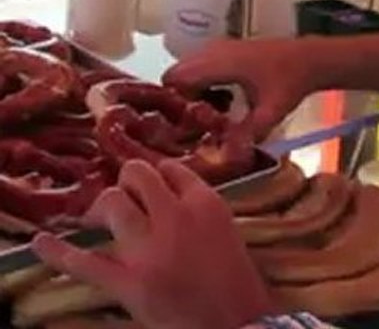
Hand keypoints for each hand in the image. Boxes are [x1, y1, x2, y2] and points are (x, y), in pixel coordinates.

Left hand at [32, 160, 274, 328]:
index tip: (153, 188)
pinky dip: (58, 252)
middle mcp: (176, 217)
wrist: (233, 322)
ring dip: (104, 207)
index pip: (171, 169)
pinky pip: (85, 261)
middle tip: (126, 199)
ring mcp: (150, 249)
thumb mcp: (224, 227)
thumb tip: (163, 192)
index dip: (159, 176)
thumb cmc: (235, 278)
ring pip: (113, 201)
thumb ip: (196, 207)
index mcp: (205, 203)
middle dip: (128, 183)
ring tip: (102, 219)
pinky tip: (42, 242)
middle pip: (138, 175)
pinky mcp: (129, 282)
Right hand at [163, 38, 320, 138]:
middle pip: (176, 74)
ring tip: (211, 112)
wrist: (310, 58)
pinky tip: (223, 99)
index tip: (182, 122)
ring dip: (192, 90)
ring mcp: (220, 46)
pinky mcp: (227, 48)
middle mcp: (214, 50)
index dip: (171, 100)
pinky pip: (201, 65)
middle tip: (195, 121)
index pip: (175, 78)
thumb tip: (228, 153)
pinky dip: (203, 82)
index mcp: (220, 63)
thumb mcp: (271, 112)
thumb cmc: (292, 81)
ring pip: (188, 69)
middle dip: (179, 98)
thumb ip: (249, 132)